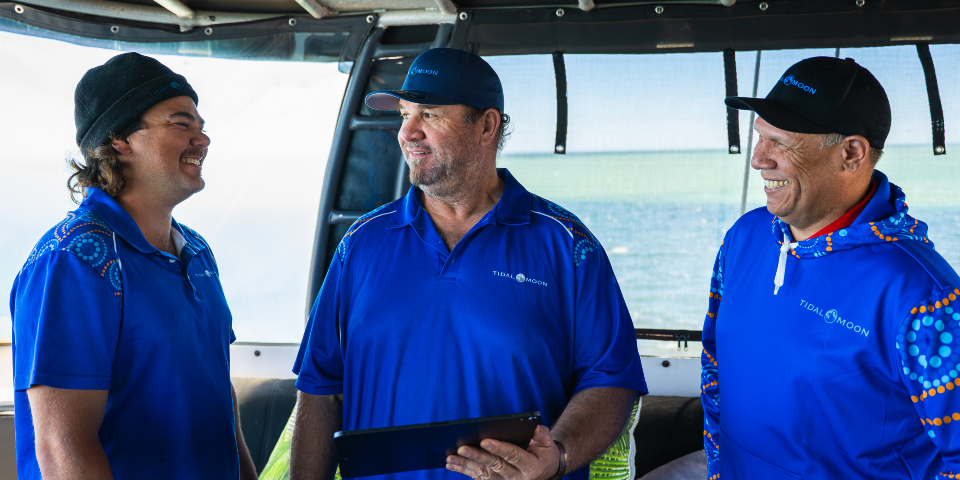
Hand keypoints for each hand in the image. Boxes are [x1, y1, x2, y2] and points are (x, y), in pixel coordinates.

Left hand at [446, 425, 560, 479]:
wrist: (545, 471)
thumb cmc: (545, 453)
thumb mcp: (548, 443)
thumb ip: (541, 434)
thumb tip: (531, 427)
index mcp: (531, 466)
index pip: (513, 456)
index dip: (499, 448)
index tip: (485, 440)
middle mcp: (517, 477)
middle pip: (495, 466)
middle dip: (477, 457)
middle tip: (462, 448)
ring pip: (483, 474)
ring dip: (466, 466)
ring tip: (451, 457)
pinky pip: (479, 478)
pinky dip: (464, 471)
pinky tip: (452, 464)